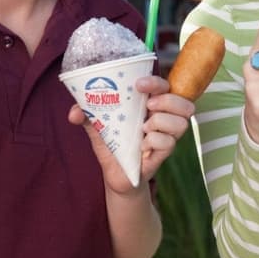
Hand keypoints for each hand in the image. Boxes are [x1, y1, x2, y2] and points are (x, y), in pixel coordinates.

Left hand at [69, 75, 193, 194]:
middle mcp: (164, 119)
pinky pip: (169, 144)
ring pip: (182, 123)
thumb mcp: (97, 125)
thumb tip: (73, 112)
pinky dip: (154, 142)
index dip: (157, 82)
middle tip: (147, 106)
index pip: (166, 86)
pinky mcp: (163, 155)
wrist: (114, 175)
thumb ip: (85, 113)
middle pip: (185, 103)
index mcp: (151, 105)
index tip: (139, 85)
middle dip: (167, 101)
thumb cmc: (112, 144)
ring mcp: (166, 137)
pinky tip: (141, 146)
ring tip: (144, 128)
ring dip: (162, 122)